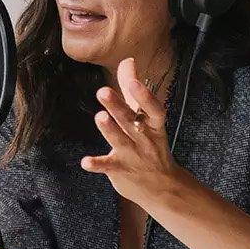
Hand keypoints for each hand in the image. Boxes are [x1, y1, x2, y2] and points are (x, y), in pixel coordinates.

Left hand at [80, 56, 186, 207]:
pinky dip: (97, 164)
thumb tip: (128, 60)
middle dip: (118, 106)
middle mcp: (144, 138)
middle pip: (130, 120)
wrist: (164, 188)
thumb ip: (133, 91)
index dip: (145, 96)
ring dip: (109, 130)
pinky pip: (108, 166)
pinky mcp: (121, 170)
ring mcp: (133, 156)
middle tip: (102, 91)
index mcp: (153, 125)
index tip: (134, 81)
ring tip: (99, 117)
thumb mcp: (147, 118)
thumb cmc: (152, 145)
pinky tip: (85, 162)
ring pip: (120, 141)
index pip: (153, 109)